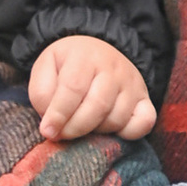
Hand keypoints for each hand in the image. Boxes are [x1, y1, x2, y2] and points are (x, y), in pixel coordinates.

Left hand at [27, 33, 157, 144]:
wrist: (97, 51)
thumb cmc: (67, 66)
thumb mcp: (45, 68)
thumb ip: (41, 93)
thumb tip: (51, 123)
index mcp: (85, 56)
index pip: (73, 88)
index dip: (59, 114)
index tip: (48, 131)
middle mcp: (113, 68)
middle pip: (98, 105)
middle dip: (76, 127)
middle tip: (62, 134)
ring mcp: (132, 84)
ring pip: (117, 118)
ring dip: (96, 131)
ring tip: (82, 126)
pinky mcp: (144, 99)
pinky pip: (144, 123)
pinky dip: (128, 133)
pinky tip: (110, 131)